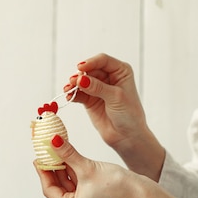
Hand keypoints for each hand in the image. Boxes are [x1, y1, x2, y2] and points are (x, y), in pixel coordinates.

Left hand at [34, 136, 135, 197]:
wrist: (138, 190)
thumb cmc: (116, 184)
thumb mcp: (86, 166)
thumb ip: (67, 153)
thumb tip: (53, 141)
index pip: (49, 190)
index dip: (43, 172)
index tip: (38, 157)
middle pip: (57, 188)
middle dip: (52, 169)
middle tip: (44, 152)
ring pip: (66, 185)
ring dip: (62, 169)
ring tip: (54, 152)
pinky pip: (75, 185)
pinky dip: (71, 172)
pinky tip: (67, 158)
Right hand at [66, 53, 164, 179]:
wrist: (127, 136)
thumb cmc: (129, 115)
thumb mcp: (115, 98)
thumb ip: (98, 87)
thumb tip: (81, 79)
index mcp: (120, 71)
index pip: (103, 61)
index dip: (91, 63)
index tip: (80, 68)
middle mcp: (109, 77)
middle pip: (90, 70)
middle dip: (80, 75)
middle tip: (72, 82)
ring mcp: (98, 88)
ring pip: (82, 81)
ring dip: (74, 84)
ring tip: (68, 90)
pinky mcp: (90, 100)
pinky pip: (78, 93)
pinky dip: (73, 94)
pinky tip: (69, 97)